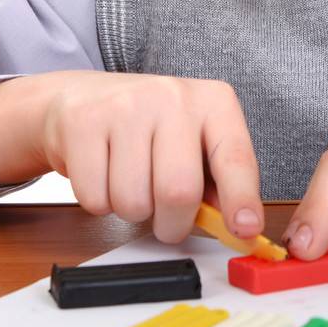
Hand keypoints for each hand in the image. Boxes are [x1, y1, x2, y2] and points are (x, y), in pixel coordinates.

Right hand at [33, 70, 262, 244]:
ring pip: (133, 201)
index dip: (241, 199)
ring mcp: (126, 106)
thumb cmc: (148, 128)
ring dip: (132, 212)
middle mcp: (173, 97)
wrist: (82, 97)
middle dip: (172, 224)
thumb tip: (239, 228)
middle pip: (179, 191)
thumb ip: (217, 184)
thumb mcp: (193, 143)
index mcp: (213, 102)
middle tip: (165, 220)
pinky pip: (94, 198)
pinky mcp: (84, 122)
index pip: (235, 157)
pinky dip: (99, 203)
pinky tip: (102, 173)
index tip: (245, 229)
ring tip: (130, 183)